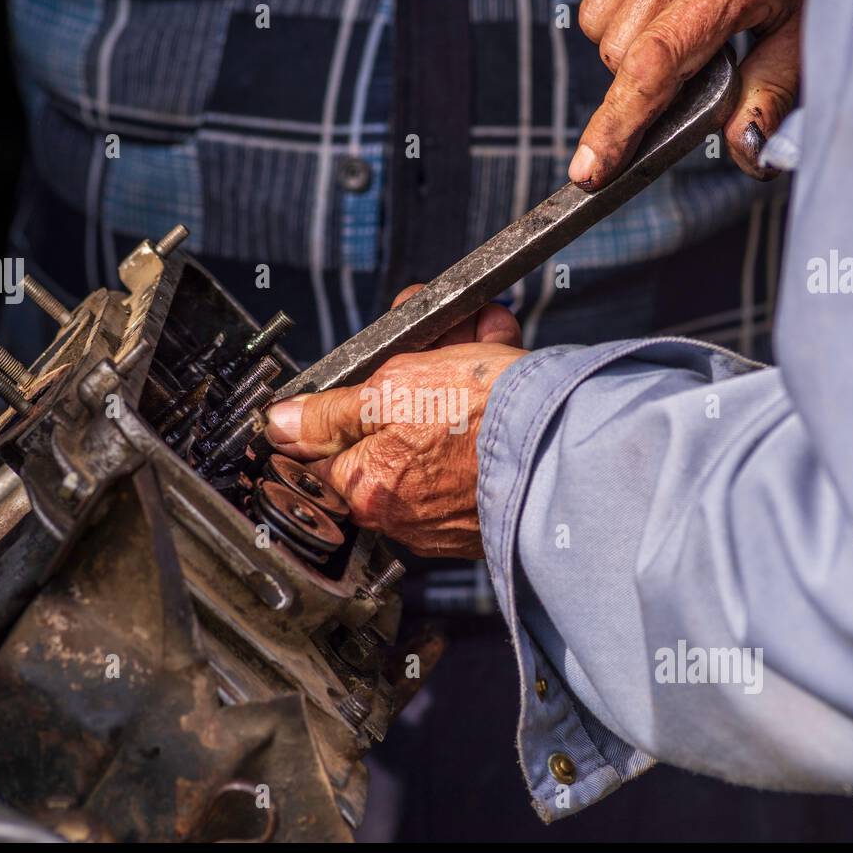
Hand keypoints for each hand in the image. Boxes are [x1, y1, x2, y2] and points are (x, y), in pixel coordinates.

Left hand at [264, 287, 525, 556]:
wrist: (571, 446)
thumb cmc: (485, 418)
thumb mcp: (392, 390)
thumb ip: (330, 411)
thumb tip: (280, 424)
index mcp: (367, 490)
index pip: (322, 450)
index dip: (339, 403)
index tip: (365, 378)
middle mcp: (404, 515)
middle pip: (387, 430)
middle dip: (410, 374)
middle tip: (437, 337)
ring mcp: (450, 515)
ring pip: (436, 430)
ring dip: (454, 375)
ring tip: (482, 337)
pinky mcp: (492, 506)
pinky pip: (474, 447)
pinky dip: (486, 405)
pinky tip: (502, 363)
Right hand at [569, 0, 804, 185]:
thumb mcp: (801, 25)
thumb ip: (773, 89)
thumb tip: (750, 153)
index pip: (652, 65)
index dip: (617, 125)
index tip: (591, 170)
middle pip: (615, 52)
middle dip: (638, 74)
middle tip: (688, 53)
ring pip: (594, 22)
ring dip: (621, 36)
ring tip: (671, 13)